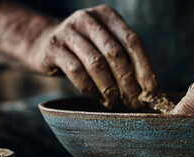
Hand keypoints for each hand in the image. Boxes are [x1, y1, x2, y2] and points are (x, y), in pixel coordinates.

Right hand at [26, 6, 156, 108]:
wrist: (42, 43)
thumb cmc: (84, 50)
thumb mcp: (105, 45)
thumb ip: (125, 59)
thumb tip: (150, 90)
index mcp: (108, 16)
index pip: (132, 41)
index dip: (145, 67)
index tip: (151, 91)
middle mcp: (89, 19)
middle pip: (115, 53)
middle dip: (128, 82)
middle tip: (134, 102)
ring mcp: (69, 31)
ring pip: (96, 64)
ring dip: (109, 88)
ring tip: (116, 103)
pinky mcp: (53, 47)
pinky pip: (76, 72)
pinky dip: (90, 89)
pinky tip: (98, 99)